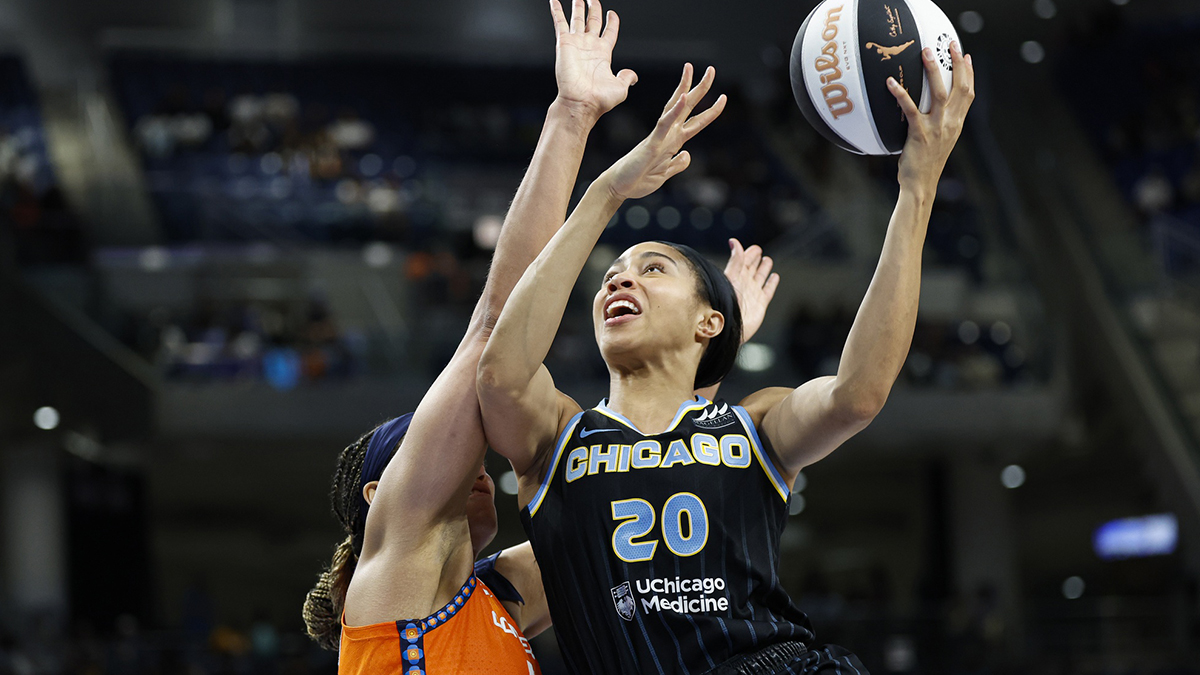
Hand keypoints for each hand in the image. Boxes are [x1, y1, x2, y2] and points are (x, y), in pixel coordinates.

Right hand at [550, 0, 637, 120]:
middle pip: (593, 21)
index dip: (612, 22)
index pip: (609, 32)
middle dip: (593, 9)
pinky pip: (559, 22)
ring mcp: (576, 43)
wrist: (581, 102)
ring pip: (578, 19)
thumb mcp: (621, 88)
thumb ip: (627, 78)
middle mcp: (589, 46)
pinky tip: (554, 0)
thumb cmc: (599, 99)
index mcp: (603, 54)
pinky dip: (556, 10)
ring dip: (578, 6)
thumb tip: (633, 76)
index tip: (612, 13)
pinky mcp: (564, 43)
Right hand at [601, 63, 726, 200]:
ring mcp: (660, 137)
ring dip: (686, 89)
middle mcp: (668, 135)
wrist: (619, 187)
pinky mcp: (652, 144)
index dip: (710, 110)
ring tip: (692, 69)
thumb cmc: (638, 179)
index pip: (694, 121)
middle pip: (687, 106)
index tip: (723, 96)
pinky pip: (665, 124)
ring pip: (676, 108)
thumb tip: (687, 154)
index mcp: (673, 142)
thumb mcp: (665, 174)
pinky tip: (684, 97)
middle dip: (700, 88)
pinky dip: (675, 111)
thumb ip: (677, 164)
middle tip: (711, 69)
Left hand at [723, 239, 779, 343]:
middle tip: (759, 251)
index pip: (742, 261)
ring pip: (760, 278)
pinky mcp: (760, 304)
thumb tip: (734, 241)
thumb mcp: (730, 278)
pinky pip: (767, 291)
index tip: (755, 248)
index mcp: (735, 277)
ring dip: (763, 269)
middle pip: (751, 268)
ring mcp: (752, 294)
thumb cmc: (725, 303)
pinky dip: (771, 283)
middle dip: (755, 260)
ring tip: (767, 261)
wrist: (729, 327)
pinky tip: (775, 277)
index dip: (748, 254)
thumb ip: (735, 261)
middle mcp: (744, 284)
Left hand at [887, 40, 974, 191]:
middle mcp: (951, 123)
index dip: (969, 74)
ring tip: (925, 52)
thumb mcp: (940, 141)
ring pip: (938, 93)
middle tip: (950, 44)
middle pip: (959, 87)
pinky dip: (900, 94)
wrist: (921, 185)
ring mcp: (936, 128)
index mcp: (956, 124)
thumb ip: (941, 124)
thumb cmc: (926, 164)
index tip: (966, 56)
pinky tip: (890, 83)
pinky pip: (910, 109)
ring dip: (933, 70)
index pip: (968, 94)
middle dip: (956, 63)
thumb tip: (930, 109)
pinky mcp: (920, 133)